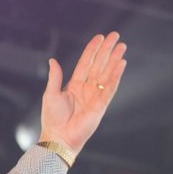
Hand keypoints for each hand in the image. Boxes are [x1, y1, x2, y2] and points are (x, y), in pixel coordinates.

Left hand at [39, 32, 126, 155]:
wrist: (58, 137)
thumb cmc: (52, 119)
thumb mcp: (50, 94)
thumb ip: (55, 77)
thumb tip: (52, 60)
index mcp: (74, 86)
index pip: (85, 63)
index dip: (92, 50)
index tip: (99, 37)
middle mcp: (86, 89)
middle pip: (98, 65)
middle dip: (107, 51)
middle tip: (115, 36)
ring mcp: (94, 97)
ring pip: (106, 74)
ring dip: (114, 60)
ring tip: (122, 47)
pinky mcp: (100, 106)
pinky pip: (109, 88)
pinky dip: (115, 76)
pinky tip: (121, 64)